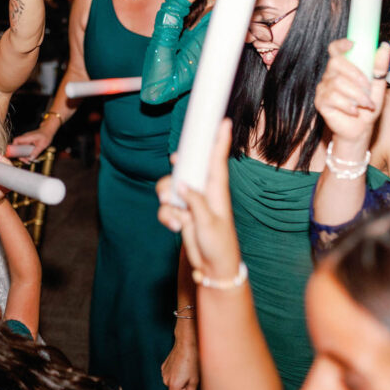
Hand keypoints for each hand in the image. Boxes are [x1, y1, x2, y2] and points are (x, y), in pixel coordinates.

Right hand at [11, 127, 53, 162]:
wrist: (48, 131)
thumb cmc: (45, 135)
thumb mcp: (42, 144)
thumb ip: (36, 152)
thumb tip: (31, 158)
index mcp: (26, 137)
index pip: (16, 141)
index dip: (14, 148)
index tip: (16, 154)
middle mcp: (25, 139)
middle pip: (17, 147)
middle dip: (20, 155)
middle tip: (26, 160)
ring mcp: (26, 141)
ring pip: (21, 149)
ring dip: (24, 156)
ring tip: (29, 160)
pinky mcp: (28, 143)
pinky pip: (25, 149)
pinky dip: (27, 154)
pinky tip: (31, 157)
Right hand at [157, 119, 241, 280]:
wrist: (213, 267)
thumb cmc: (219, 244)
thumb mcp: (209, 223)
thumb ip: (194, 202)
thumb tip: (181, 185)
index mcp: (216, 190)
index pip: (217, 160)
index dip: (220, 141)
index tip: (224, 121)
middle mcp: (202, 192)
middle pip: (185, 168)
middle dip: (176, 171)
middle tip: (175, 168)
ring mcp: (190, 202)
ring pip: (170, 187)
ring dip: (167, 199)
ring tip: (176, 214)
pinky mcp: (180, 213)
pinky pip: (165, 207)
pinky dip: (167, 216)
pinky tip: (176, 226)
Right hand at [161, 339, 199, 389]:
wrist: (185, 344)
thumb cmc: (191, 361)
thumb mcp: (194, 380)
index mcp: (174, 385)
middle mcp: (166, 380)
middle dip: (182, 389)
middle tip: (190, 379)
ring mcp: (164, 373)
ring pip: (173, 383)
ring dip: (179, 381)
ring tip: (186, 370)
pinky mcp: (163, 366)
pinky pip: (170, 375)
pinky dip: (175, 374)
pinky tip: (181, 366)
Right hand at [314, 40, 389, 143]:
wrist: (360, 129)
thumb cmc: (368, 106)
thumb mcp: (378, 85)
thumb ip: (379, 67)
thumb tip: (384, 46)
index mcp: (343, 68)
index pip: (335, 49)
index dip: (341, 44)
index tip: (352, 44)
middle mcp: (330, 75)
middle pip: (335, 63)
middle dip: (355, 74)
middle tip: (368, 87)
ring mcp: (323, 88)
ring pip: (337, 82)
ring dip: (356, 94)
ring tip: (366, 104)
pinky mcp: (320, 102)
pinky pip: (332, 97)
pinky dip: (347, 105)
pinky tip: (354, 110)